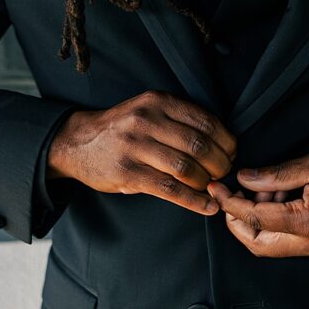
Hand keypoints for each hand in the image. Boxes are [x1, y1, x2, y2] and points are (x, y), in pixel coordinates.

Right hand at [47, 90, 236, 214]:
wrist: (77, 143)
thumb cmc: (121, 130)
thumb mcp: (147, 110)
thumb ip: (178, 120)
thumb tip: (222, 144)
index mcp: (157, 102)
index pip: (205, 121)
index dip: (226, 141)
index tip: (231, 153)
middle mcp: (146, 120)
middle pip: (199, 146)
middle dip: (220, 164)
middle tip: (223, 173)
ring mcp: (134, 147)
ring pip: (186, 168)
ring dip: (207, 183)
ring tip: (211, 188)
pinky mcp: (127, 173)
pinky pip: (169, 190)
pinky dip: (193, 201)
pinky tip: (206, 206)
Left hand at [207, 148, 308, 257]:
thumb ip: (275, 175)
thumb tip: (243, 179)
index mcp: (307, 224)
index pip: (252, 218)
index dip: (228, 202)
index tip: (215, 187)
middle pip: (256, 244)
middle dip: (236, 221)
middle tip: (231, 195)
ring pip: (271, 246)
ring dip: (256, 222)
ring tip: (266, 190)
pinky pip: (288, 243)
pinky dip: (274, 224)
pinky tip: (280, 199)